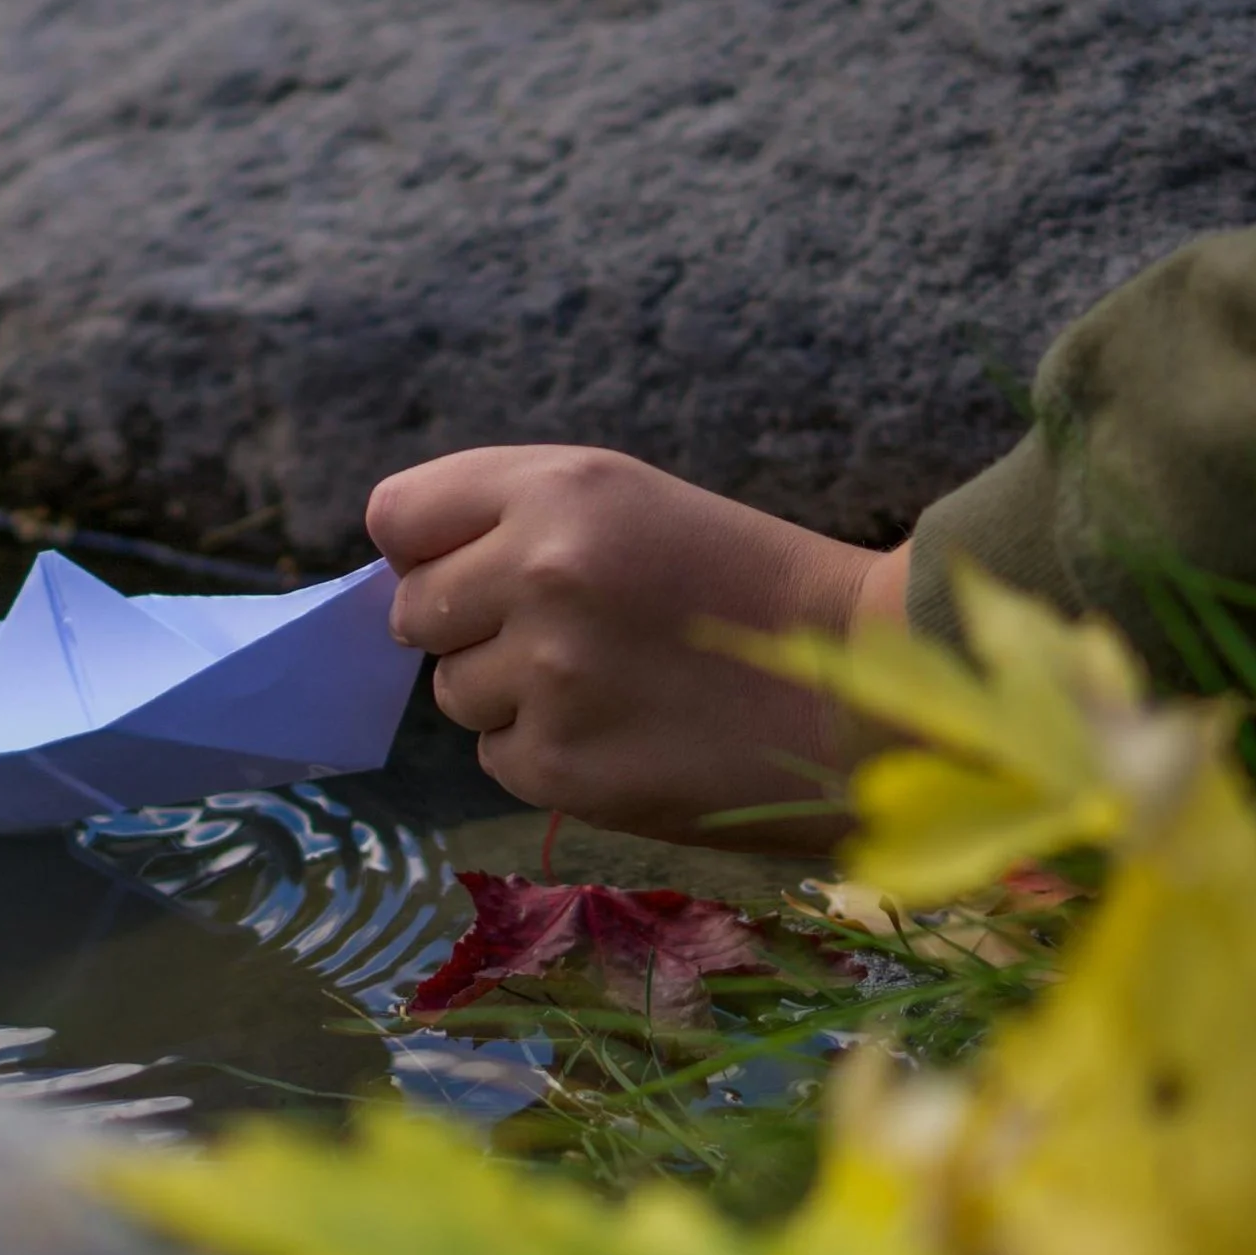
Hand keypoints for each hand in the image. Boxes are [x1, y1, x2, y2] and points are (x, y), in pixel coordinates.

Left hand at [366, 446, 909, 851]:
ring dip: (513, 693)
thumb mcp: (630, 504)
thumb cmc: (740, 588)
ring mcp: (548, 674)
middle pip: (411, 612)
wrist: (862, 692)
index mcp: (561, 489)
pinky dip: (547, 751)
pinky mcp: (560, 766)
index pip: (396, 516)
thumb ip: (508, 520)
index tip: (466, 567)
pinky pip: (497, 754)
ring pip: (453, 691)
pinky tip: (628, 732)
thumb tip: (392, 576)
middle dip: (466, 626)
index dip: (424, 548)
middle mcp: (543, 572)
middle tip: (564, 633)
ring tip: (614, 681)